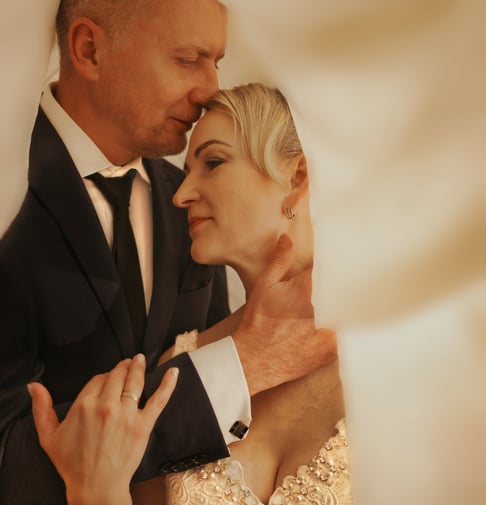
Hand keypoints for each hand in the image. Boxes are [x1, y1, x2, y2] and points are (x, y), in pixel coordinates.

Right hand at [28, 355, 177, 504]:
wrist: (95, 487)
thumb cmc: (72, 463)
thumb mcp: (49, 436)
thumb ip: (41, 408)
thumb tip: (34, 386)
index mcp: (84, 405)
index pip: (98, 379)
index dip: (103, 377)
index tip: (106, 378)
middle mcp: (106, 405)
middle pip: (117, 376)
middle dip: (122, 367)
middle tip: (127, 362)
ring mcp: (127, 414)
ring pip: (135, 381)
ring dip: (138, 367)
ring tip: (139, 359)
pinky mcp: (143, 424)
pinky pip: (158, 399)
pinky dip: (167, 384)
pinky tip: (173, 372)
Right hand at [233, 234, 336, 394]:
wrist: (254, 359)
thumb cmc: (257, 322)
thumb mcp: (264, 286)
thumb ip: (279, 261)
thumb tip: (289, 238)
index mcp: (307, 289)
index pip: (328, 270)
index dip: (330, 267)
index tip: (333, 263)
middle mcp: (321, 309)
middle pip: (339, 290)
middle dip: (338, 285)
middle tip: (344, 281)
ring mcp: (328, 331)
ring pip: (345, 311)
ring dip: (343, 306)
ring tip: (344, 302)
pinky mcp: (331, 349)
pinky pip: (345, 335)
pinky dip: (343, 328)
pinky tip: (340, 324)